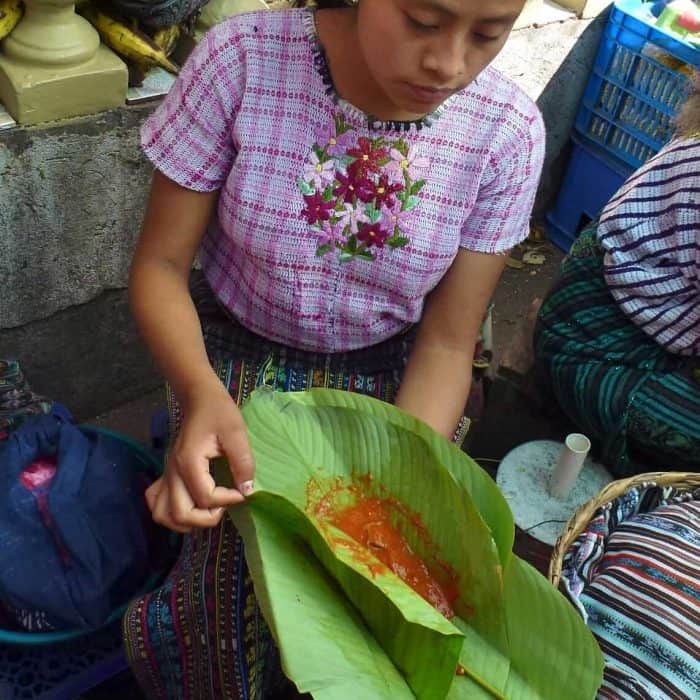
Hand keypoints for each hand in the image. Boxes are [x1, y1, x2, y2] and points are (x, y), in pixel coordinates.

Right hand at [146, 379, 254, 532]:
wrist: (199, 399)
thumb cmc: (219, 412)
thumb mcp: (237, 433)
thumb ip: (243, 462)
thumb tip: (247, 490)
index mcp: (189, 462)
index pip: (205, 497)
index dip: (228, 499)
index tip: (243, 490)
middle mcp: (172, 472)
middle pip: (179, 514)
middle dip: (206, 519)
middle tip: (224, 506)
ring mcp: (166, 474)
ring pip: (162, 514)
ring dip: (186, 521)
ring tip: (208, 510)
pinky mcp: (166, 474)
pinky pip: (156, 502)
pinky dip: (170, 512)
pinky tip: (190, 504)